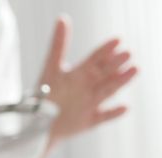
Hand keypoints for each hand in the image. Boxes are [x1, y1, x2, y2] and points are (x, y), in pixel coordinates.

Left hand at [40, 16, 137, 146]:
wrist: (39, 121)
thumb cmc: (46, 93)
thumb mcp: (51, 68)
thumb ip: (58, 45)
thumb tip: (62, 18)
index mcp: (80, 73)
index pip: (95, 59)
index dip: (104, 50)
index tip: (117, 40)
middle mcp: (89, 87)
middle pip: (104, 73)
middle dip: (115, 64)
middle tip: (128, 54)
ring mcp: (90, 103)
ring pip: (107, 91)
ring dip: (120, 82)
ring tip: (134, 69)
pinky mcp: (89, 120)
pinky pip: (103, 117)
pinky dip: (113, 113)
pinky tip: (125, 107)